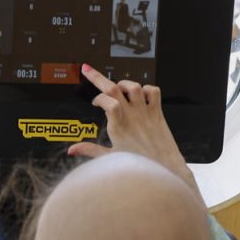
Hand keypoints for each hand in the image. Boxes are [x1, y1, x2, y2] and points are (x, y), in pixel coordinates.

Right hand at [70, 64, 196, 190]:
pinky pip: (153, 91)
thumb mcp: (111, 159)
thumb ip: (90, 150)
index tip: (94, 103)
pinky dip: (146, 89)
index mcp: (118, 127)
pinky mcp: (157, 113)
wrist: (166, 168)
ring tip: (118, 87)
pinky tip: (140, 95)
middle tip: (88, 70)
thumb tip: (73, 149)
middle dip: (98, 77)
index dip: (98, 98)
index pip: (106, 101)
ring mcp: (145, 113)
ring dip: (124, 83)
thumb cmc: (140, 165)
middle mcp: (131, 116)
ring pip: (134, 86)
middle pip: (114, 88)